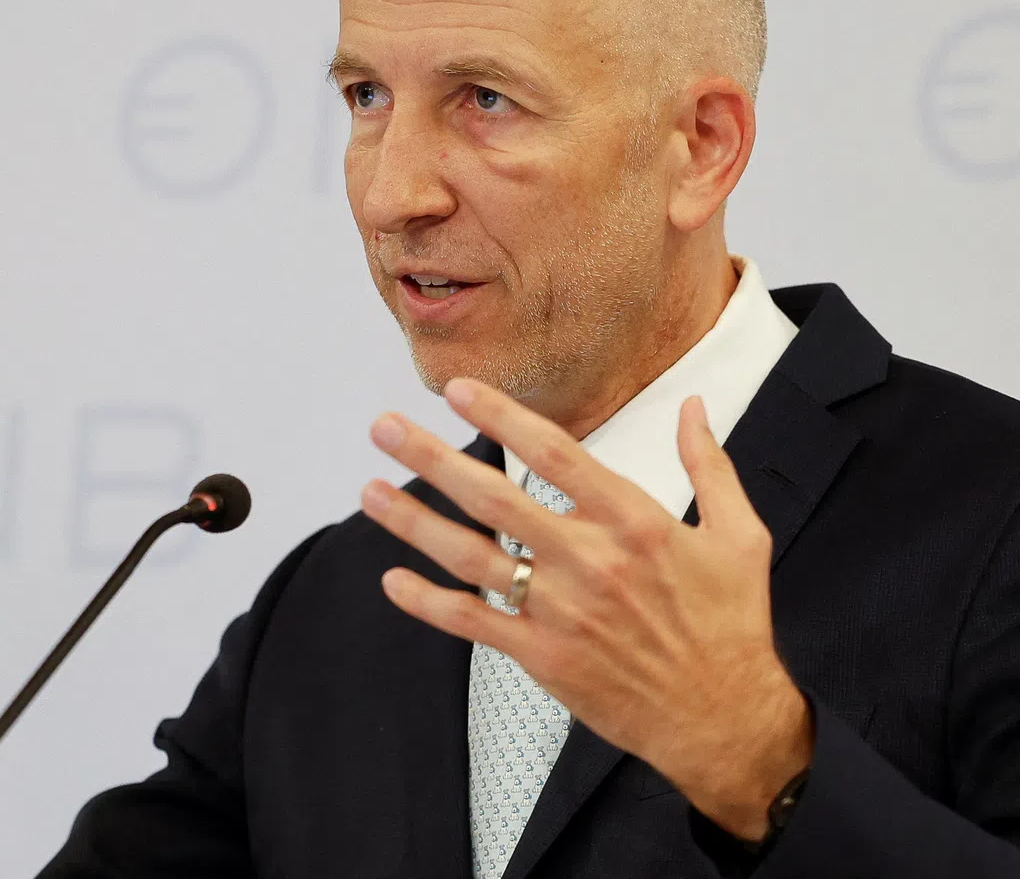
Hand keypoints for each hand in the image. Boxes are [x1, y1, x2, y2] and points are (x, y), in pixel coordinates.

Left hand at [360, 378, 812, 840]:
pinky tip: (393, 580)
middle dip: (431, 458)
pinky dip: (429, 603)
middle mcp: (589, 561)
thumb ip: (710, 464)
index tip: (459, 391)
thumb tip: (694, 406)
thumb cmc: (731, 624)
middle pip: (494, 498)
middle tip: (385, 428)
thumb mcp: (739, 535)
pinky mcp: (544, 657)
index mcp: (634, 522)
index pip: (554, 453)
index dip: (501, 417)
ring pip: (470, 558)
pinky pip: (475, 624)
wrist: (724, 719)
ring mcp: (560, 612)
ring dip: (414, 523)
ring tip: (370, 490)